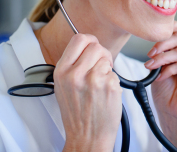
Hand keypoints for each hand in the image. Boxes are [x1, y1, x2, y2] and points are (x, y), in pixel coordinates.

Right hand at [54, 34, 122, 151]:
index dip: (90, 41)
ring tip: (101, 84)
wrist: (86, 137)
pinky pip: (115, 74)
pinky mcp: (109, 86)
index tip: (93, 47)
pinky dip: (113, 82)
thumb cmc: (76, 114)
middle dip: (102, 55)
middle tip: (100, 68)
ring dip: (107, 69)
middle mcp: (75, 74)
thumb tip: (87, 45)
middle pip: (96, 46)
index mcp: (61, 71)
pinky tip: (106, 94)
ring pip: (107, 59)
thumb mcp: (63, 86)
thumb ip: (72, 65)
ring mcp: (93, 80)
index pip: (79, 39)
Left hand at [146, 21, 176, 150]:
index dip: (172, 26)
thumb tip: (154, 46)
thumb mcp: (158, 69)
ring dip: (162, 59)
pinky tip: (161, 77)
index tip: (155, 30)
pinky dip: (169, 69)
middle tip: (150, 54)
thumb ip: (159, 55)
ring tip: (151, 67)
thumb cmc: (165, 94)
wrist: (171, 113)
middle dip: (162, 44)